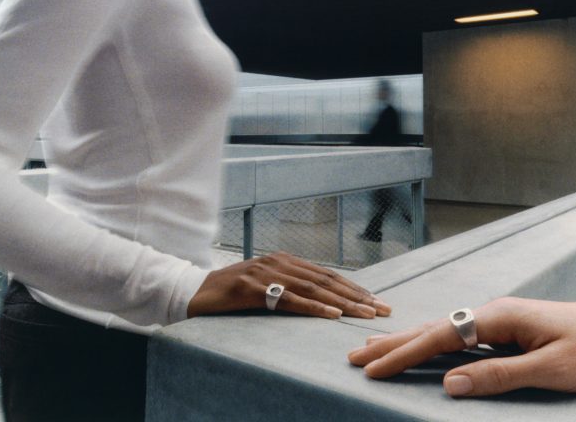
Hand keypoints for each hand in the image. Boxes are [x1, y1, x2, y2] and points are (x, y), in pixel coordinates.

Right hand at [188, 251, 390, 318]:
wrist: (192, 292)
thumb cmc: (230, 294)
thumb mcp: (264, 287)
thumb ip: (289, 288)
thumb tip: (322, 301)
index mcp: (285, 260)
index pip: (327, 275)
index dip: (354, 288)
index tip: (377, 301)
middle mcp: (279, 262)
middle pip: (327, 280)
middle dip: (358, 295)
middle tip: (383, 309)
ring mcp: (265, 273)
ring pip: (313, 289)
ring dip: (343, 302)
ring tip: (366, 313)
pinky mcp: (252, 288)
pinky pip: (288, 299)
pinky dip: (314, 308)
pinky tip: (332, 314)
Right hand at [348, 297, 575, 396]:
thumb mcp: (548, 370)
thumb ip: (498, 376)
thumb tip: (449, 384)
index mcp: (499, 317)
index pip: (440, 337)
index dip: (403, 355)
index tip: (372, 370)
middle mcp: (493, 313)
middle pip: (432, 328)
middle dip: (393, 344)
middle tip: (354, 356)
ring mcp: (499, 320)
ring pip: (443, 331)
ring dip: (407, 342)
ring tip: (375, 350)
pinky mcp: (507, 329)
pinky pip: (459, 337)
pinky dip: (432, 344)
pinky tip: (422, 349)